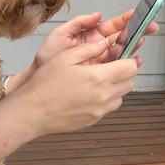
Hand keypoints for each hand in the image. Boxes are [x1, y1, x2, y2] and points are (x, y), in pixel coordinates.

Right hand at [8, 39, 139, 137]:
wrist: (33, 111)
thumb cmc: (45, 84)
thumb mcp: (65, 57)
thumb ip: (88, 49)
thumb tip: (103, 44)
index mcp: (98, 78)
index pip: (131, 68)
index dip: (129, 59)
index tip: (123, 56)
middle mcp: (103, 96)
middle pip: (129, 82)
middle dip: (123, 73)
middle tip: (109, 66)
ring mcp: (100, 110)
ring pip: (121, 96)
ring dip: (115, 87)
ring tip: (97, 81)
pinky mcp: (94, 120)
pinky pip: (109, 108)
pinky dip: (105, 99)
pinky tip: (88, 93)